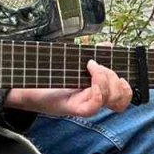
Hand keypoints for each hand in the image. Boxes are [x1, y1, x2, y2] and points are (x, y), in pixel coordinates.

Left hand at [6, 59, 132, 118]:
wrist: (26, 88)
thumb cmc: (50, 77)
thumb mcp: (74, 63)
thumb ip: (93, 55)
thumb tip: (108, 45)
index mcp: (97, 92)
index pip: (124, 96)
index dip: (127, 86)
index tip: (117, 70)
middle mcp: (94, 102)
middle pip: (121, 97)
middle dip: (114, 76)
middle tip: (96, 65)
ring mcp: (84, 107)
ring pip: (111, 100)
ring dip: (105, 79)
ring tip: (90, 67)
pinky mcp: (72, 109)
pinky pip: (93, 107)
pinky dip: (96, 90)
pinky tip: (88, 77)